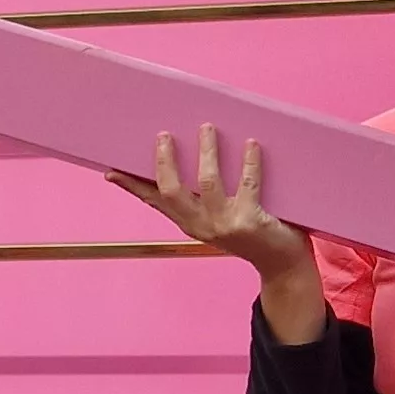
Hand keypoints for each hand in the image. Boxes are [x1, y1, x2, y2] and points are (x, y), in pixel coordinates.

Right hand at [108, 126, 310, 276]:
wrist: (283, 265)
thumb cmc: (252, 235)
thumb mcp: (218, 221)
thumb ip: (202, 202)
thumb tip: (190, 166)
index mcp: (190, 224)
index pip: (155, 201)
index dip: (132, 186)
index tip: (111, 171)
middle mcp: (202, 226)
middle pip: (172, 191)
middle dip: (165, 161)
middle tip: (165, 134)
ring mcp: (225, 225)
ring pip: (207, 182)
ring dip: (206, 152)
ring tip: (207, 127)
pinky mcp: (250, 222)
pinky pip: (248, 184)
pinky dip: (249, 162)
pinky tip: (250, 143)